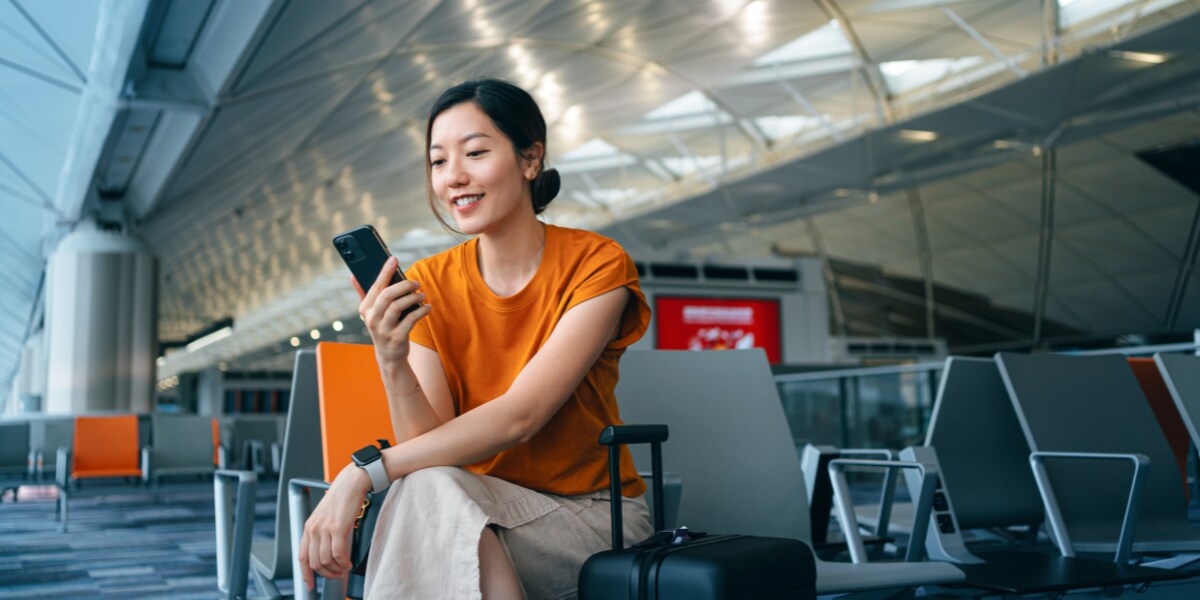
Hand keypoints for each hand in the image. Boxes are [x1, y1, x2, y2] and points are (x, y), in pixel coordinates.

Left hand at [298, 465, 372, 589]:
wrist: (351, 483)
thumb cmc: (342, 499)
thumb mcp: (325, 517)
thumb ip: (322, 533)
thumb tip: (326, 552)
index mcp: (308, 527)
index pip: (302, 557)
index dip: (305, 574)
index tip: (310, 585)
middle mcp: (313, 529)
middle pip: (314, 562)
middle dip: (326, 574)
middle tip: (336, 576)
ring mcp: (324, 529)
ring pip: (326, 560)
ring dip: (336, 569)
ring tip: (344, 568)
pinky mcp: (337, 528)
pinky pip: (338, 554)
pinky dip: (343, 563)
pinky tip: (348, 563)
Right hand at [353, 257, 431, 368]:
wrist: (389, 356)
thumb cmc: (382, 328)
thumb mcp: (370, 313)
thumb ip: (363, 294)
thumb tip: (353, 275)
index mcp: (365, 309)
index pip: (375, 287)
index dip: (384, 272)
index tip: (393, 259)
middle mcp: (372, 319)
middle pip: (386, 295)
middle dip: (403, 285)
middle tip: (416, 283)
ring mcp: (384, 330)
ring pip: (397, 306)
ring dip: (413, 298)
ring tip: (422, 295)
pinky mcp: (397, 338)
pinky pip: (410, 320)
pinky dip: (421, 311)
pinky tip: (427, 307)